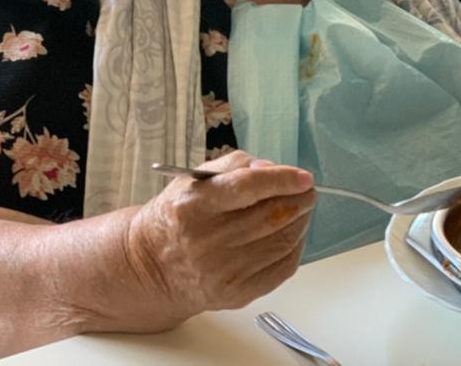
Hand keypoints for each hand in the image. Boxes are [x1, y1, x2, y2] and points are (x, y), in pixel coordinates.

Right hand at [124, 150, 315, 326]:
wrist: (153, 266)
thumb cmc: (180, 215)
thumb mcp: (195, 179)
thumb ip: (236, 165)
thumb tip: (273, 169)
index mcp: (192, 206)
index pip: (246, 188)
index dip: (282, 180)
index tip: (304, 178)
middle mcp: (204, 241)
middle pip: (270, 216)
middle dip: (299, 200)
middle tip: (307, 191)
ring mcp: (220, 271)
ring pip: (282, 241)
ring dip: (300, 221)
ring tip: (300, 209)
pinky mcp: (235, 293)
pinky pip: (282, 267)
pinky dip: (295, 247)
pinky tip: (290, 234)